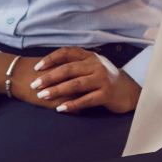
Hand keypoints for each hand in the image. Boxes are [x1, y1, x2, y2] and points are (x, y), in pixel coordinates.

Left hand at [24, 46, 141, 114]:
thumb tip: (47, 67)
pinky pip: (86, 100)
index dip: (50, 59)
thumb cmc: (103, 78)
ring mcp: (102, 79)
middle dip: (49, 77)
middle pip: (68, 69)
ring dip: (57, 90)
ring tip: (43, 96)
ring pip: (75, 84)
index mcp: (90, 56)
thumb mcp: (92, 65)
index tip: (36, 68)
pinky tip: (61, 108)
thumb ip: (75, 63)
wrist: (128, 90)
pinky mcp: (107, 94)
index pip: (67, 52)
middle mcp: (96, 65)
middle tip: (34, 85)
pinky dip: (72, 104)